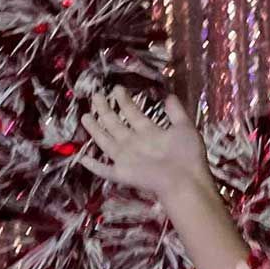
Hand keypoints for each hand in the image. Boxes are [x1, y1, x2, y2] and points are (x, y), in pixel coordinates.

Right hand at [77, 87, 211, 203]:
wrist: (185, 180)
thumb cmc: (187, 154)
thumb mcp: (184, 127)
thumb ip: (176, 112)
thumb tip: (169, 96)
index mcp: (149, 132)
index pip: (133, 113)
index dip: (125, 101)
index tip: (117, 88)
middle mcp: (135, 143)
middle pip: (116, 124)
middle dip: (105, 110)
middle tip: (96, 96)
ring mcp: (127, 158)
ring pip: (106, 142)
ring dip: (95, 130)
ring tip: (85, 116)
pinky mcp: (122, 174)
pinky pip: (104, 170)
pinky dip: (93, 165)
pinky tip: (82, 158)